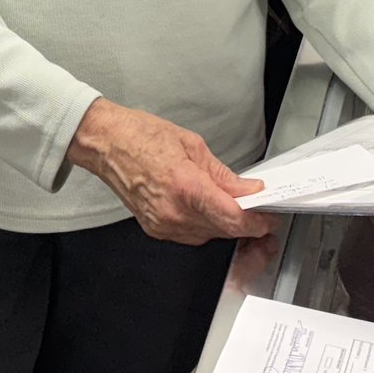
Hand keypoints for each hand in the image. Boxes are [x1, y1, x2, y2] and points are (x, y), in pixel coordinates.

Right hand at [66, 98, 272, 244]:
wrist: (105, 144)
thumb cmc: (140, 136)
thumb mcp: (192, 145)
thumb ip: (223, 175)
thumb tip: (248, 191)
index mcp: (185, 187)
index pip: (233, 218)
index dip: (257, 222)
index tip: (268, 217)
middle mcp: (174, 212)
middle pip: (224, 230)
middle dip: (245, 222)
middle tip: (258, 209)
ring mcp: (163, 225)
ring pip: (210, 235)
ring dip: (225, 224)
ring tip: (231, 204)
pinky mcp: (155, 229)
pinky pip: (191, 235)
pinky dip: (205, 224)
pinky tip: (206, 208)